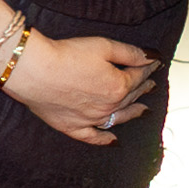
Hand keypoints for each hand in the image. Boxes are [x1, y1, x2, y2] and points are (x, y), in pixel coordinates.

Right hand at [3, 32, 161, 144]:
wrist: (34, 71)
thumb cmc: (67, 56)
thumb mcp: (104, 46)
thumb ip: (131, 53)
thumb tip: (152, 58)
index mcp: (119, 86)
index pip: (139, 76)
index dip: (148, 68)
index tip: (154, 64)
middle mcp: (108, 106)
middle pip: (131, 96)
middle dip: (143, 88)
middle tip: (150, 84)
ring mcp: (91, 119)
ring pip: (118, 118)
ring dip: (133, 113)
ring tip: (144, 111)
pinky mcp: (72, 127)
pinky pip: (93, 137)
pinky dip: (104, 140)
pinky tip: (113, 141)